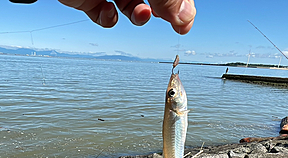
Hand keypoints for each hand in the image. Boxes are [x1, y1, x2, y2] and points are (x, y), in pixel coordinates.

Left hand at [58, 0, 195, 33]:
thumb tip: (185, 17)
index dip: (180, 3)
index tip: (184, 23)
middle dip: (163, 9)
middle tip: (171, 22)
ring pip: (130, 5)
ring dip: (138, 15)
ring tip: (141, 13)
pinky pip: (102, 14)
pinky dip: (108, 18)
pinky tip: (108, 12)